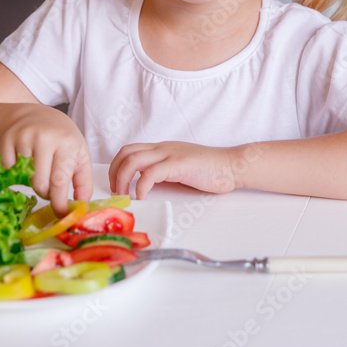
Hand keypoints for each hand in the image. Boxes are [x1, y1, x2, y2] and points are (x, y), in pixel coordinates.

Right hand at [0, 104, 92, 216]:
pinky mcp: (8, 138)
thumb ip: (84, 183)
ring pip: (24, 177)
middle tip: (50, 190)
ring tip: (40, 172)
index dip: (58, 202)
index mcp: (67, 143)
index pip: (59, 181)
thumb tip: (82, 207)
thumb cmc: (63, 139)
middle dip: (45, 194)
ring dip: (32, 182)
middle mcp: (46, 138)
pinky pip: (8, 168)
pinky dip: (15, 171)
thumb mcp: (80, 156)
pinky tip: (25, 162)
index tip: (59, 213)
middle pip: (40, 183)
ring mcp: (25, 136)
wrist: (40, 116)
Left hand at [108, 142, 238, 199]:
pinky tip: (142, 198)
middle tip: (117, 192)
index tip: (117, 185)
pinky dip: (141, 187)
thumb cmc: (211, 171)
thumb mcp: (181, 168)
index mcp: (162, 149)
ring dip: (122, 179)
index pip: (129, 150)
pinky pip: (150, 173)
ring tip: (125, 196)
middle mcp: (162, 148)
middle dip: (114, 173)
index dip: (117, 167)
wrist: (232, 166)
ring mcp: (170, 154)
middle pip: (126, 152)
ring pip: (132, 160)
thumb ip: (165, 172)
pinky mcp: (178, 164)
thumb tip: (147, 184)